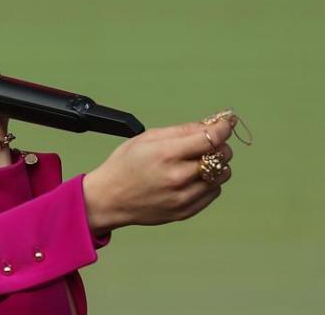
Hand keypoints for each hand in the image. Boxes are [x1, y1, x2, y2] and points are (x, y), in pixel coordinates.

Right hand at [83, 117, 235, 235]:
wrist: (109, 199)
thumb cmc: (124, 166)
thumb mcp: (145, 138)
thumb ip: (180, 131)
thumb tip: (209, 125)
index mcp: (167, 154)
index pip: (211, 138)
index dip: (223, 127)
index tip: (225, 123)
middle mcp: (178, 176)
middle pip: (222, 156)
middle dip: (218, 146)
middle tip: (205, 145)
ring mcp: (184, 197)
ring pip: (222, 175)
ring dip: (216, 166)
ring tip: (196, 163)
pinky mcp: (186, 211)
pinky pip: (214, 192)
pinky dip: (209, 183)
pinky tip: (191, 179)